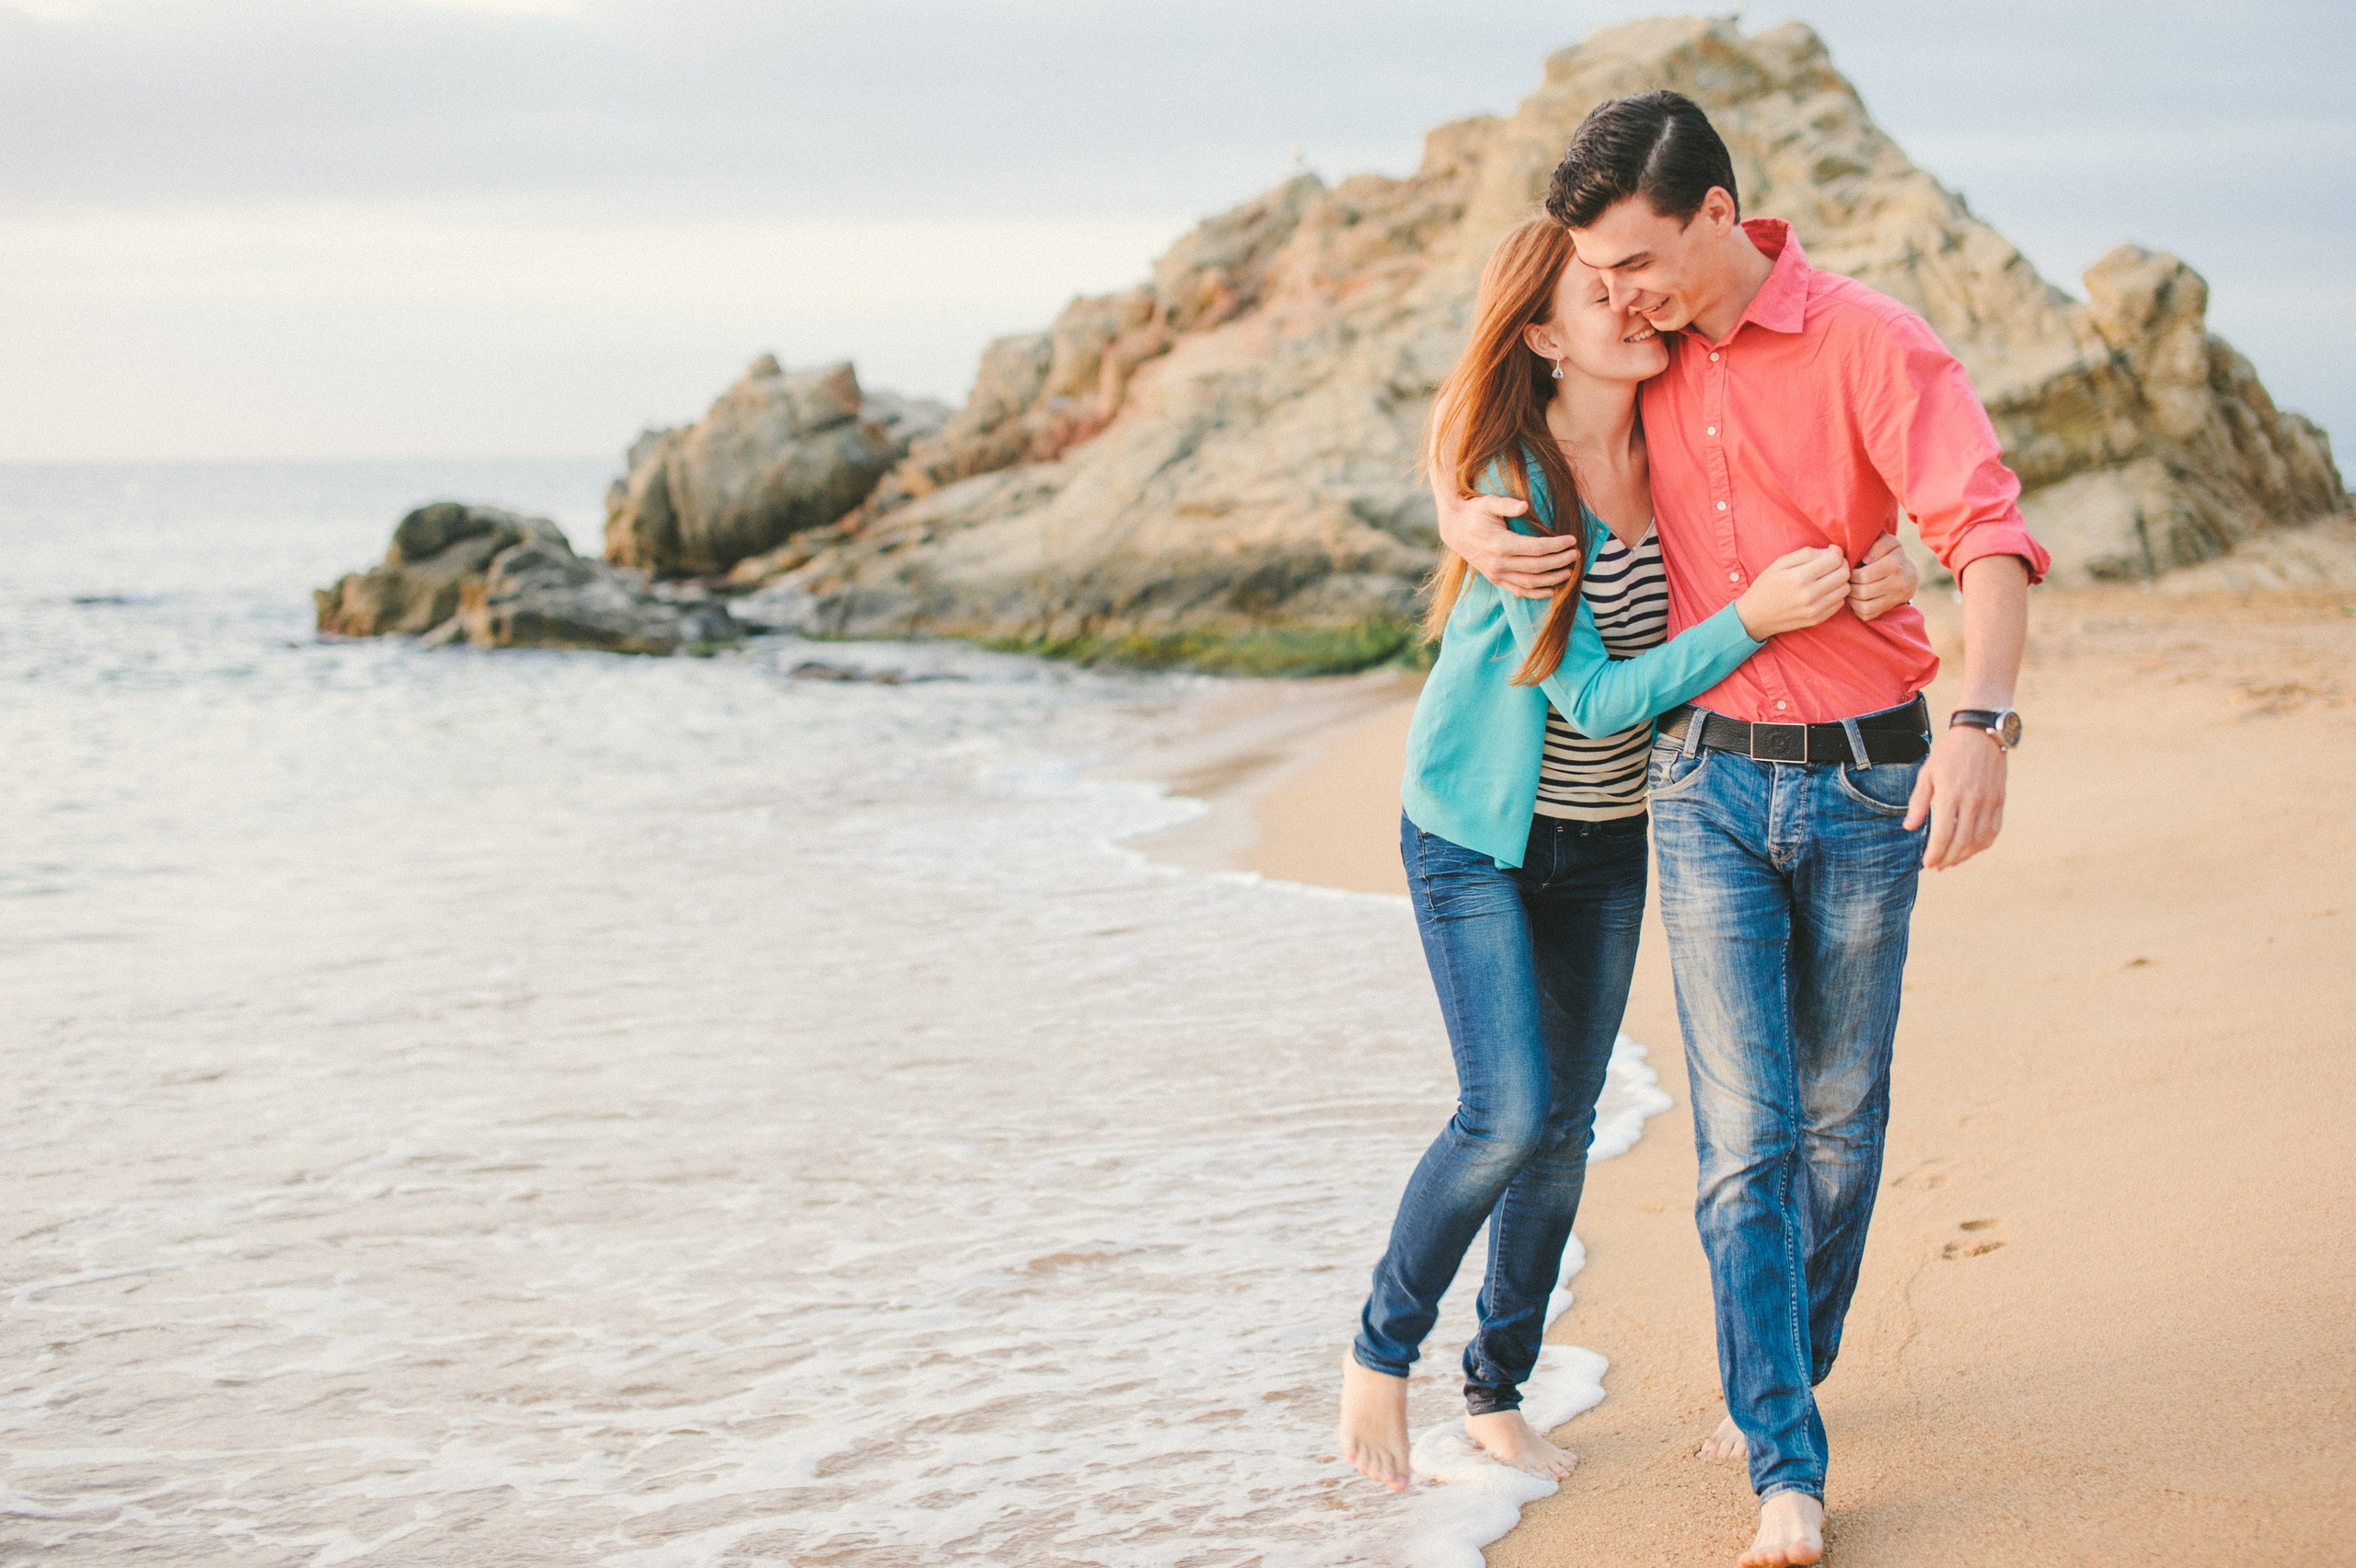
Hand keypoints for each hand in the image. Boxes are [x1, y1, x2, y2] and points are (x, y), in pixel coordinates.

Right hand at [1435, 489, 1572, 598]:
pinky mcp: (1495, 579)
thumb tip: (1525, 506)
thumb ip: (1507, 505)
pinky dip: (1536, 593)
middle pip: (1537, 567)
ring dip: (1552, 579)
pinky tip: (1551, 590)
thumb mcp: (1488, 502)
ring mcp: (1496, 573)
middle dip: (1560, 561)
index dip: (1557, 545)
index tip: (1572, 540)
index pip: (1536, 548)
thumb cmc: (1474, 512)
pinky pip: (1518, 591)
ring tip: (1569, 571)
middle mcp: (1499, 563)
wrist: (1453, 529)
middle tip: (1576, 554)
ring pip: (1530, 582)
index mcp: (1500, 544)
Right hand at [1732, 546, 1848, 638]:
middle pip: (1844, 574)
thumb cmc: (1766, 586)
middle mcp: (1810, 595)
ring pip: (1845, 589)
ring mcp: (1815, 610)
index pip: (1835, 560)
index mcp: (1800, 577)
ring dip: (1840, 580)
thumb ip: (1806, 554)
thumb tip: (1829, 553)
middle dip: (1841, 565)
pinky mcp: (1817, 619)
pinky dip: (1836, 594)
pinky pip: (1839, 603)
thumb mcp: (1780, 563)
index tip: (1830, 551)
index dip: (1836, 552)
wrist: (1754, 617)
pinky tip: (1824, 591)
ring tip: (1828, 577)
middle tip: (1831, 563)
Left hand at [1848, 534, 1918, 620]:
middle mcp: (1897, 583)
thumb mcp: (1889, 543)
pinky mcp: (1889, 609)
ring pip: (1863, 606)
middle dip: (1850, 586)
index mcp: (1895, 564)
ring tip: (1850, 589)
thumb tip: (1866, 559)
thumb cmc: (1893, 555)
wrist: (1911, 576)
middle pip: (1862, 591)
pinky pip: (1866, 614)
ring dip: (1851, 598)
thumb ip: (1878, 545)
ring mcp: (1894, 599)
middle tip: (1847, 581)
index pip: (1863, 575)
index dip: (1850, 574)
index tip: (1849, 570)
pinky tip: (1856, 598)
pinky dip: (1856, 608)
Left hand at [1905, 724, 2006, 868]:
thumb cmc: (1949, 753)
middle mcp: (1973, 801)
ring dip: (1966, 855)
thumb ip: (1919, 802)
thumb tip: (1910, 827)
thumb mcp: (1927, 773)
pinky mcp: (2000, 801)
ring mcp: (1989, 802)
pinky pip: (1994, 831)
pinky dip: (1983, 844)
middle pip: (1962, 842)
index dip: (1935, 853)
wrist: (1981, 733)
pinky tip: (1971, 848)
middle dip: (1948, 859)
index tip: (1927, 863)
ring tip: (1952, 860)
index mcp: (1951, 795)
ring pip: (1980, 840)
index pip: (1943, 835)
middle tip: (1938, 866)